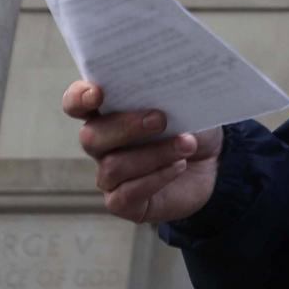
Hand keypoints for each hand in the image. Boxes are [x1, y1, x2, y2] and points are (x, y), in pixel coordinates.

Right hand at [62, 80, 222, 224]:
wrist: (211, 163)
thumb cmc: (191, 127)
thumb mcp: (185, 105)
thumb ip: (168, 95)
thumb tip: (169, 86)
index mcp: (109, 112)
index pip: (77, 103)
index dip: (79, 98)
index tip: (96, 94)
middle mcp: (102, 144)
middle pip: (91, 136)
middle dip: (126, 126)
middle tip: (160, 119)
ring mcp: (110, 175)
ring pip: (113, 166)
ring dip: (154, 153)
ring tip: (187, 144)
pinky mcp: (123, 202)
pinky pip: (127, 193)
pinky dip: (156, 177)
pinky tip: (179, 166)